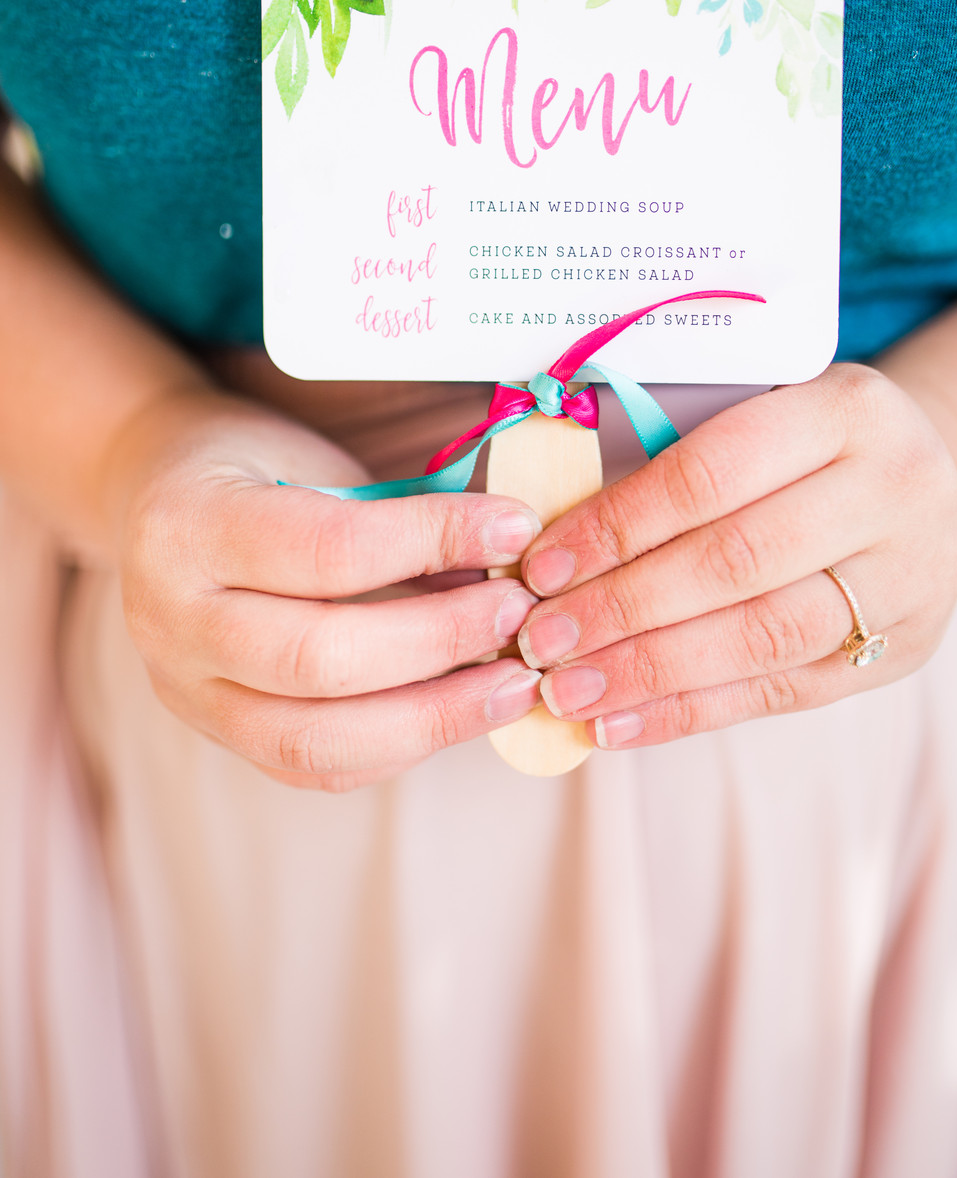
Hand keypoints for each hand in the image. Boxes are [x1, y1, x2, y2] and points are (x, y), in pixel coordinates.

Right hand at [105, 388, 543, 789]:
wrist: (161, 504)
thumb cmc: (255, 470)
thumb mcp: (313, 463)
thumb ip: (395, 514)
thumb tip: (509, 557)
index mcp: (189, 526)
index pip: (330, 549)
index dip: (435, 542)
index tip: (515, 529)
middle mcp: (170, 620)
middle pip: (321, 658)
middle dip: (442, 641)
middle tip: (520, 614)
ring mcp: (185, 691)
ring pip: (315, 737)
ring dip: (435, 715)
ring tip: (511, 681)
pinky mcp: (218, 736)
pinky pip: (317, 767)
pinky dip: (402, 745)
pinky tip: (460, 711)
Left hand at [515, 363, 956, 748]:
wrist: (933, 480)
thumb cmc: (805, 442)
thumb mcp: (762, 407)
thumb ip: (673, 451)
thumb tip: (543, 532)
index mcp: (846, 410)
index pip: (713, 472)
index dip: (619, 525)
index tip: (541, 565)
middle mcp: (893, 489)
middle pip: (738, 561)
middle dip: (624, 607)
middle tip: (541, 640)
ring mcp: (907, 578)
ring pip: (763, 637)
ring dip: (650, 671)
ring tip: (567, 691)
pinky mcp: (900, 650)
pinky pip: (781, 692)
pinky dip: (689, 711)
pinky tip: (618, 723)